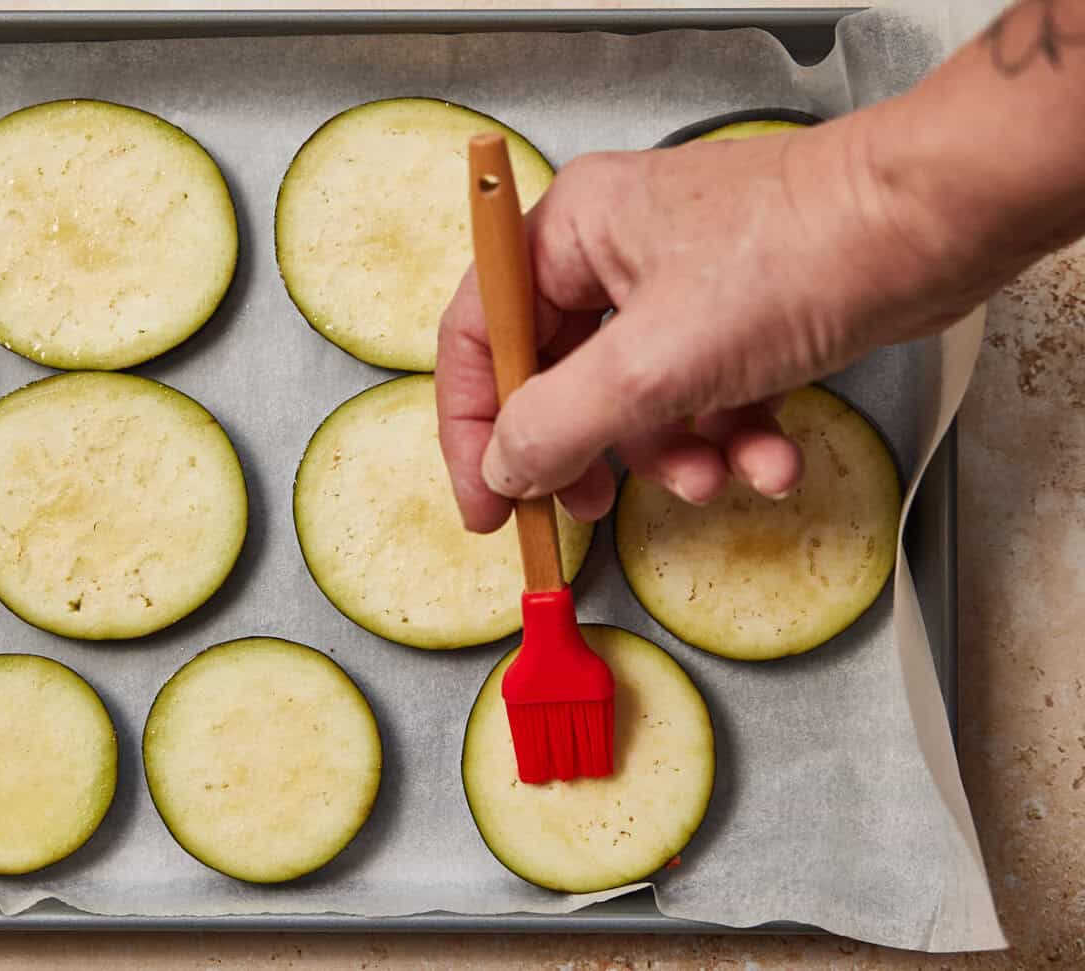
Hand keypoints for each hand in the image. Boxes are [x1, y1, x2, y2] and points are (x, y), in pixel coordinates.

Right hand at [437, 112, 976, 532]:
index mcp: (569, 233)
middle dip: (585, 451)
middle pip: (556, 376)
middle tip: (590, 505)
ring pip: (635, 398)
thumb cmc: (797, 256)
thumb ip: (559, 424)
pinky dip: (730, 439)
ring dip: (671, 455)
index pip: (478, 335)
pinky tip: (770, 462)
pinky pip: (703, 395)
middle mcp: (612, 252)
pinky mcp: (738, 317)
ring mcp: (678, 285)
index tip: (486, 505)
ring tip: (714, 478)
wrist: (938, 224)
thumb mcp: (654, 361)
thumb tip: (505, 469)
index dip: (470, 428)